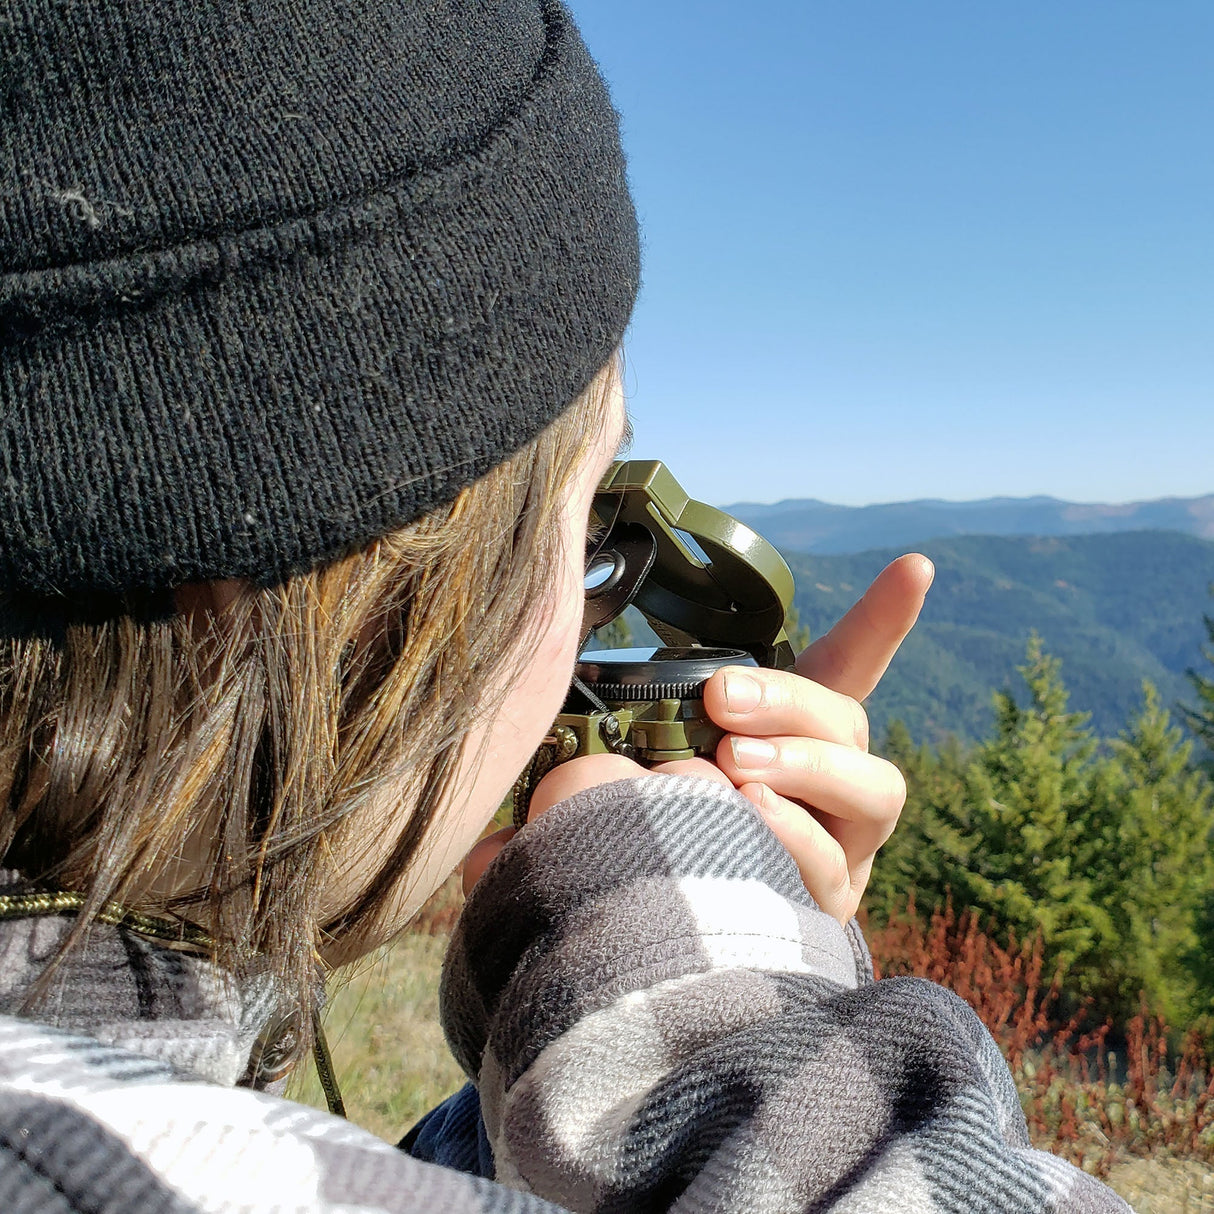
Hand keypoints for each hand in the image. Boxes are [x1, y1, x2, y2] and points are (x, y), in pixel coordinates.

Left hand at [464, 553, 932, 912]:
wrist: (651, 964)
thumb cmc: (635, 840)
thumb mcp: (619, 776)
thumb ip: (607, 736)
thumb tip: (547, 668)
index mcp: (785, 742)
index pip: (845, 670)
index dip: (882, 620)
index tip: (914, 566)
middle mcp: (829, 793)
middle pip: (848, 722)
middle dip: (788, 700)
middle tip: (720, 700)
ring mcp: (842, 852)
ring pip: (871, 790)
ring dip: (806, 764)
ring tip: (736, 768)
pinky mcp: (829, 911)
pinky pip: (833, 869)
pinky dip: (794, 839)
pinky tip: (748, 823)